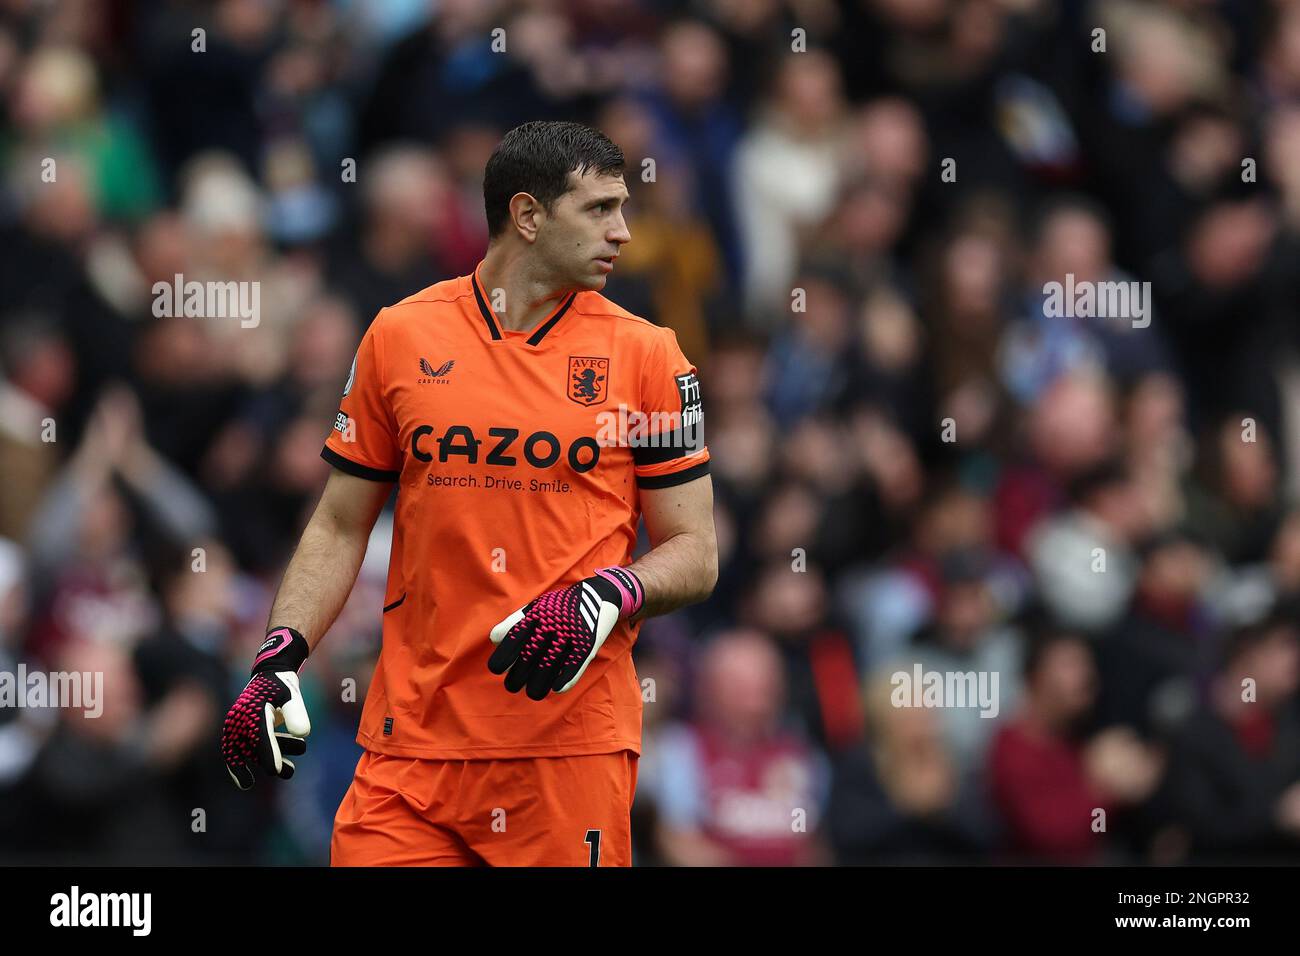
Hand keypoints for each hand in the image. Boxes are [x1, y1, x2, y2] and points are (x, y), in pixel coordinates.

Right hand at [221, 627, 310, 788]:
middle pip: (247, 750)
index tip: (275, 770)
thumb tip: (303, 734)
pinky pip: (242, 752)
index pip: (260, 737)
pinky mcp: (241, 732)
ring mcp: (238, 727)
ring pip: (249, 752)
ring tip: (292, 768)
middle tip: (284, 772)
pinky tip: (279, 769)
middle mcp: (239, 722)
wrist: (269, 674)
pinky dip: (255, 763)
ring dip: (269, 759)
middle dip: (267, 761)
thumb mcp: (292, 696)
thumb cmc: (281, 685)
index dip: (268, 754)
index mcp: (252, 711)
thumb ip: (296, 713)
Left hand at [487, 567, 643, 699]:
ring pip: (549, 666)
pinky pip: (574, 666)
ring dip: (538, 685)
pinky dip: (564, 680)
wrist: (598, 595)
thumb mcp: (537, 608)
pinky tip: (556, 688)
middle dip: (517, 677)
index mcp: (537, 615)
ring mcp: (570, 635)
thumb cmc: (561, 606)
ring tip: (532, 692)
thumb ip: (515, 622)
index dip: (503, 658)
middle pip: (529, 657)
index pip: (513, 640)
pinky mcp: (587, 644)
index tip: (497, 669)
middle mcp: (552, 625)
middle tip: (512, 685)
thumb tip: (494, 640)